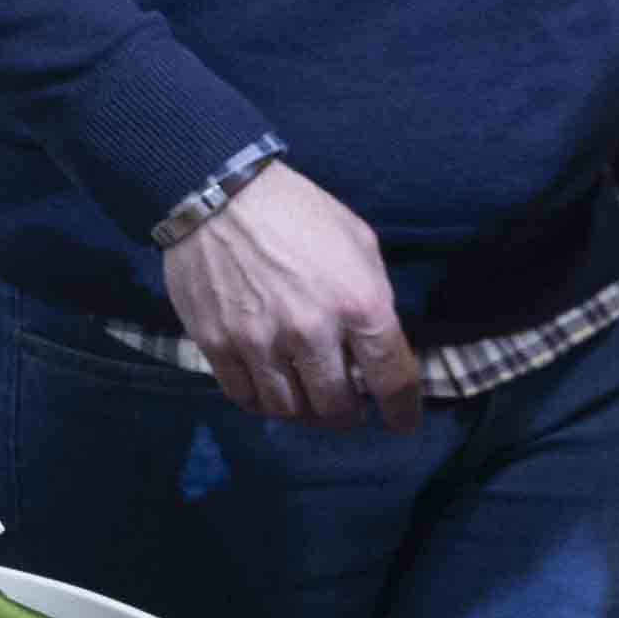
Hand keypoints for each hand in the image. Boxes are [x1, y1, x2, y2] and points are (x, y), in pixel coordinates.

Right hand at [159, 161, 418, 429]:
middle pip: (337, 407)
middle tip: (346, 407)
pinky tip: (269, 390)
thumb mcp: (358, 243)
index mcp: (359, 303)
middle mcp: (312, 332)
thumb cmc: (297, 212)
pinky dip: (262, 402)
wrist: (216, 195)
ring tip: (306, 400)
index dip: (402, 410)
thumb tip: (372, 345)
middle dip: (348, 413)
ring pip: (290, 410)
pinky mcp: (218, 346)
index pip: (393, 379)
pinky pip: (245, 397)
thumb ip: (372, 296)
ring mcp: (260, 343)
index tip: (400, 421)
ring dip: (304, 412)